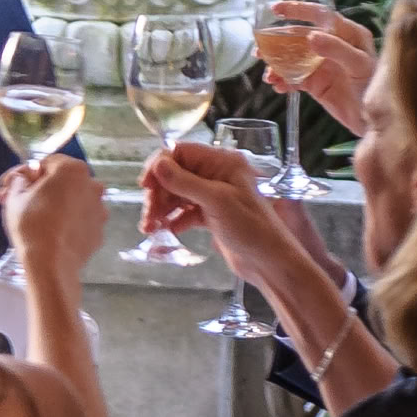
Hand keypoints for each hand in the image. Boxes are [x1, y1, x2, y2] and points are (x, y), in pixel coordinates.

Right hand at [0, 156, 106, 279]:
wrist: (51, 264)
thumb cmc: (31, 224)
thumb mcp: (14, 196)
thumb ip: (19, 179)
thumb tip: (23, 178)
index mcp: (72, 170)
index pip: (46, 163)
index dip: (25, 174)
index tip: (9, 186)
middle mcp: (92, 185)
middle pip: (61, 181)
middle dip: (40, 189)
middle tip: (17, 202)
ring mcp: (99, 209)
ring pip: (72, 201)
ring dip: (55, 205)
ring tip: (34, 219)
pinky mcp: (99, 231)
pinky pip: (79, 221)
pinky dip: (66, 223)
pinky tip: (50, 233)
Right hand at [138, 140, 301, 284]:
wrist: (270, 263)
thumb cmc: (252, 228)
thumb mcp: (217, 201)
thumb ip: (185, 182)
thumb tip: (157, 164)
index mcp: (223, 163)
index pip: (181, 153)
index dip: (160, 166)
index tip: (145, 186)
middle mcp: (217, 175)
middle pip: (175, 174)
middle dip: (158, 193)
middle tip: (148, 214)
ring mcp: (214, 196)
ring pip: (177, 194)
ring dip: (161, 208)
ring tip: (150, 227)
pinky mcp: (212, 215)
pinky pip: (184, 211)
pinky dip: (172, 219)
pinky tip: (165, 230)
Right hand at [261, 7, 374, 133]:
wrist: (376, 123)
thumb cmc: (375, 89)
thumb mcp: (359, 66)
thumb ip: (337, 49)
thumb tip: (310, 36)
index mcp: (348, 34)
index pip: (320, 15)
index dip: (298, 10)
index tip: (276, 9)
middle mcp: (333, 45)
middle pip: (298, 37)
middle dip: (278, 43)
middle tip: (260, 51)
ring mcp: (322, 64)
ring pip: (291, 57)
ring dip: (277, 64)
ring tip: (269, 75)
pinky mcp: (315, 83)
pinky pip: (292, 77)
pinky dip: (282, 81)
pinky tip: (277, 86)